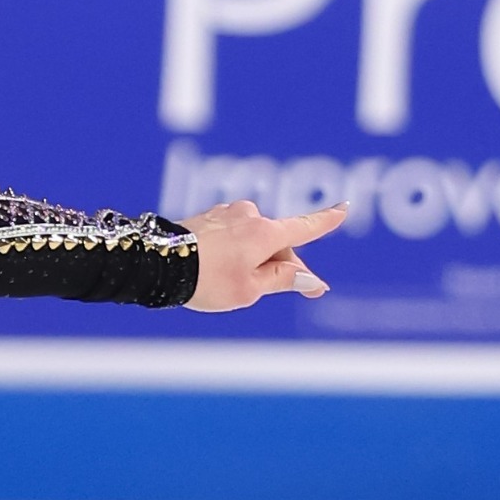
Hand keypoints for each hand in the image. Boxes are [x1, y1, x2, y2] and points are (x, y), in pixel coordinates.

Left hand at [178, 200, 346, 311]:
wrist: (155, 263)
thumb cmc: (204, 280)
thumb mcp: (249, 289)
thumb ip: (283, 280)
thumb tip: (309, 278)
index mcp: (264, 233)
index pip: (304, 228)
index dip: (326, 221)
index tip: (344, 208)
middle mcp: (248, 216)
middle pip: (277, 244)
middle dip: (283, 267)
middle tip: (296, 291)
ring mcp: (226, 214)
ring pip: (253, 242)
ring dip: (253, 262)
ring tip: (229, 285)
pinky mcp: (207, 218)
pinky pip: (232, 238)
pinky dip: (233, 254)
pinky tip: (215, 271)